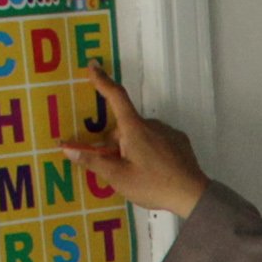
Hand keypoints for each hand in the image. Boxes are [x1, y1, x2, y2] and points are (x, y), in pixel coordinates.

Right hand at [63, 66, 206, 215]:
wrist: (193, 196)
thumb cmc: (153, 185)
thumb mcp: (118, 177)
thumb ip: (93, 161)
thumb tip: (68, 149)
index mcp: (135, 128)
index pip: (115, 96)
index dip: (102, 80)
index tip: (93, 65)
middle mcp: (152, 124)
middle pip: (125, 126)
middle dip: (115, 142)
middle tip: (115, 168)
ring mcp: (168, 132)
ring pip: (141, 134)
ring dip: (133, 148)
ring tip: (137, 174)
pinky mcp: (180, 142)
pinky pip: (157, 141)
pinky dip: (149, 151)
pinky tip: (154, 171)